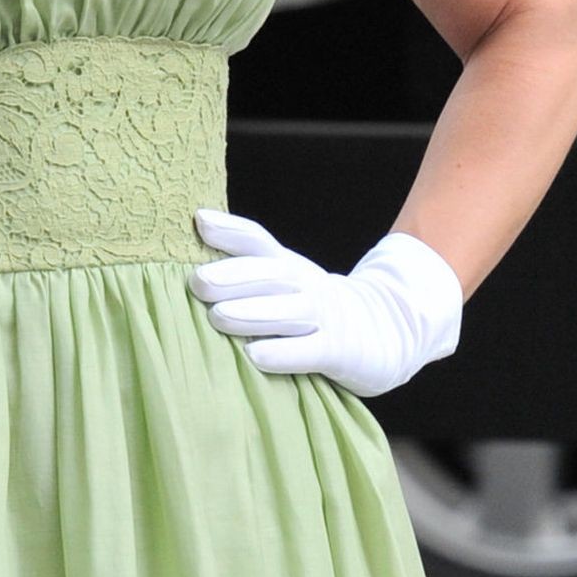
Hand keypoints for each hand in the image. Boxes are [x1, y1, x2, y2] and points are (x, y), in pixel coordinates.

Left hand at [188, 207, 463, 397]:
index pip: (260, 240)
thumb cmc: (313, 309)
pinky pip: (310, 351)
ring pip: (290, 311)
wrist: (384, 331)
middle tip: (197, 282)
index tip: (199, 221)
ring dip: (253, 312)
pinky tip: (255, 355)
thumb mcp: (284, 282)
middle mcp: (306, 285)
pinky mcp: (339, 351)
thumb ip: (245, 270)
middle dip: (234, 276)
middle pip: (272, 274)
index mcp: (289, 266)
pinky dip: (283, 353)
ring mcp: (325, 317)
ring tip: (217, 317)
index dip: (231, 229)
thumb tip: (191, 253)